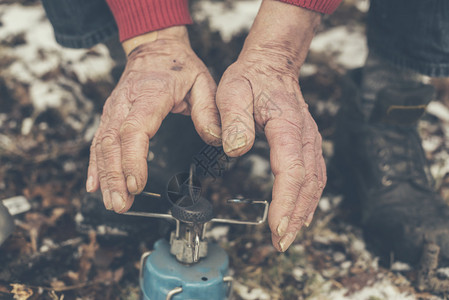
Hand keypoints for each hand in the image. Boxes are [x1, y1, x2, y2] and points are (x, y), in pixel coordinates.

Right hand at [86, 26, 220, 211]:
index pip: (134, 130)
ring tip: (112, 202)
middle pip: (112, 143)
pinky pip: (98, 142)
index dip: (133, 159)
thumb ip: (208, 111)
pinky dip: (94, 165)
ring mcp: (114, 110)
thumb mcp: (203, 82)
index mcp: (150, 95)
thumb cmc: (178, 66)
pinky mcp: (110, 116)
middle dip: (114, 177)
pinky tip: (94, 185)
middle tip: (122, 204)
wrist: (155, 48)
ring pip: (102, 145)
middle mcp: (125, 103)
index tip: (137, 184)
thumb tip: (214, 140)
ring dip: (105, 176)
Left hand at [216, 0, 324, 251]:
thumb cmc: (251, 78)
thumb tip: (236, 149)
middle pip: (308, 183)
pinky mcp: (308, 145)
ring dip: (304, 211)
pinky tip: (301, 213)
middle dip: (296, 216)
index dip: (286, 202)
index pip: (291, 170)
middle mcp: (305, 135)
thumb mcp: (232, 91)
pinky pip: (315, 176)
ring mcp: (310, 140)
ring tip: (289, 236)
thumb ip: (233, 120)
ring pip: (315, 182)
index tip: (277, 228)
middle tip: (281, 243)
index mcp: (287, 124)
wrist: (271, 65)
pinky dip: (309, 199)